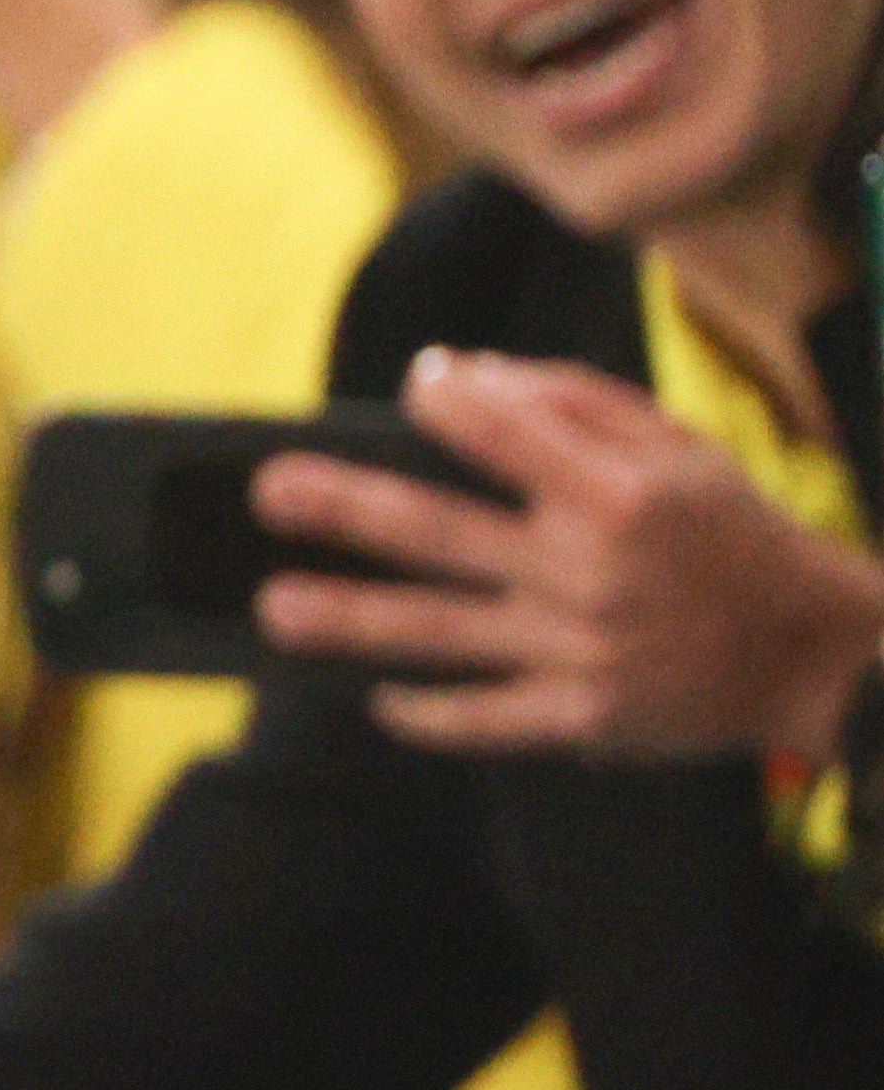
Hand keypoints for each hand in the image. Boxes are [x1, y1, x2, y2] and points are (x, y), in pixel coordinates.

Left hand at [260, 347, 883, 758]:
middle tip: (269, 492)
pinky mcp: (588, 719)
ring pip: (440, 631)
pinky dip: (428, 713)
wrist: (821, 655)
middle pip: (439, 532)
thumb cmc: (736, 535)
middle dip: (344, 509)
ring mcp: (583, 651)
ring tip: (275, 606)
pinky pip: (488, 719)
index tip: (417, 387)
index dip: (448, 400)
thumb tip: (464, 371)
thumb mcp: (682, 448)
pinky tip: (377, 698)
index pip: (504, 432)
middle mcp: (592, 571)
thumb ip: (575, 401)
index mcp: (620, 494)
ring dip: (348, 618)